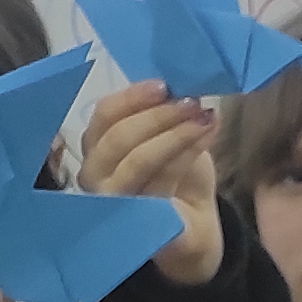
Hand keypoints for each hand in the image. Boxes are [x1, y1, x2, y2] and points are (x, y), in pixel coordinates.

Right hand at [77, 81, 222, 286]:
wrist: (194, 222)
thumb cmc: (176, 173)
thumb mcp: (170, 132)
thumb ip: (165, 109)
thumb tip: (180, 79)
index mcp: (98, 144)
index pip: (104, 115)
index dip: (132, 97)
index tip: (164, 85)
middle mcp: (95, 174)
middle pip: (117, 138)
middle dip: (157, 116)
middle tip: (192, 101)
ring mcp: (113, 201)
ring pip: (137, 161)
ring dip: (175, 134)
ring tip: (204, 117)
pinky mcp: (137, 221)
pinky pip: (160, 183)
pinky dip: (185, 155)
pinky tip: (206, 137)